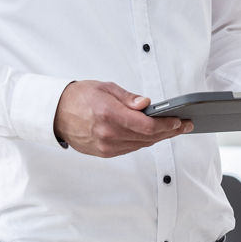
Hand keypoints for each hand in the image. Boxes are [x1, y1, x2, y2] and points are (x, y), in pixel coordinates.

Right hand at [54, 80, 191, 157]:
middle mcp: (108, 134)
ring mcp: (105, 146)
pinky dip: (143, 142)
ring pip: (141, 145)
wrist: (55, 113)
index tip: (180, 121)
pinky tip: (152, 136)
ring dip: (158, 139)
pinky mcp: (103, 153)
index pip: (147, 126)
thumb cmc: (79, 96)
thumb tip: (147, 104)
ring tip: (172, 130)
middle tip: (185, 126)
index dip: (167, 125)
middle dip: (169, 132)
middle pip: (147, 138)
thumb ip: (128, 98)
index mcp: (109, 115)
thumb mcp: (105, 88)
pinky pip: (130, 149)